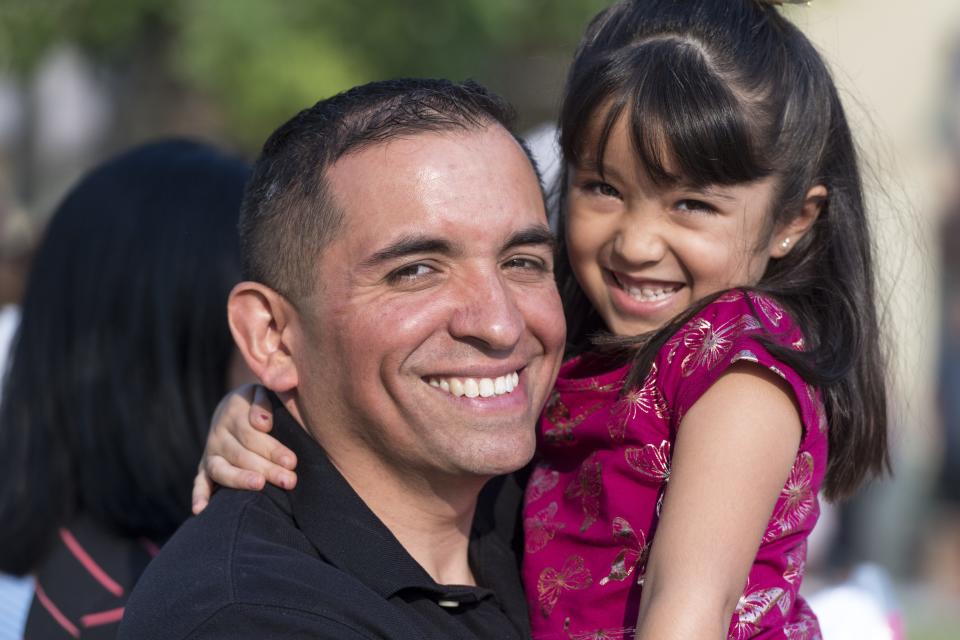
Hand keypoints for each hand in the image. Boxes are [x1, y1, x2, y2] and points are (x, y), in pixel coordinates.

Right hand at [191, 384, 297, 513]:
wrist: (238, 406)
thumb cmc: (261, 402)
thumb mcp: (263, 391)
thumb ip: (264, 401)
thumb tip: (262, 424)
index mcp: (233, 411)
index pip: (251, 433)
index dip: (272, 448)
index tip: (292, 461)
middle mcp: (218, 433)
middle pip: (241, 454)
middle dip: (267, 468)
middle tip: (289, 480)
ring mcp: (210, 452)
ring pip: (221, 469)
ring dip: (240, 480)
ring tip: (260, 486)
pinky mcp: (205, 468)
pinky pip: (199, 482)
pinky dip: (199, 495)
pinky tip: (201, 510)